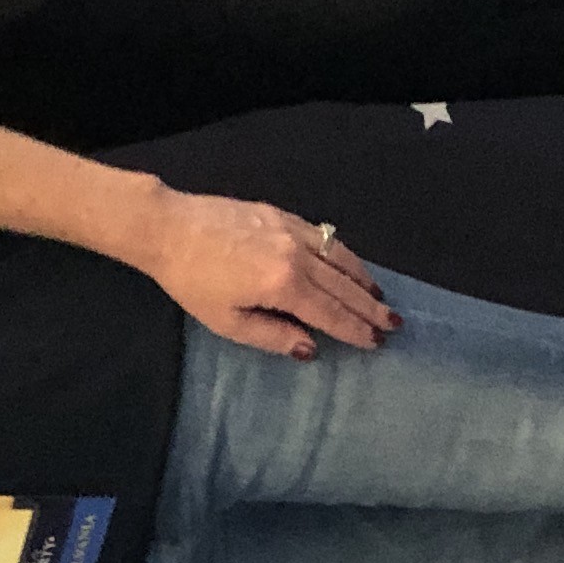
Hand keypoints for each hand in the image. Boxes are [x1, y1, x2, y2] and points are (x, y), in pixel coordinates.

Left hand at [144, 192, 396, 356]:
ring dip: (362, 279)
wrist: (170, 228)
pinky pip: (324, 238)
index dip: (355, 330)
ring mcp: (292, 230)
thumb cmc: (192, 281)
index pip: (330, 313)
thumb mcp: (227, 322)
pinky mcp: (283, 215)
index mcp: (284, 286)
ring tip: (378, 297)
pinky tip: (348, 264)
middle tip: (393, 323)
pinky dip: (343, 254)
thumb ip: (272, 336)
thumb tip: (310, 348)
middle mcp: (297, 255)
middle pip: (343, 286)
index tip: (377, 341)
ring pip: (340, 257)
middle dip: (369, 307)